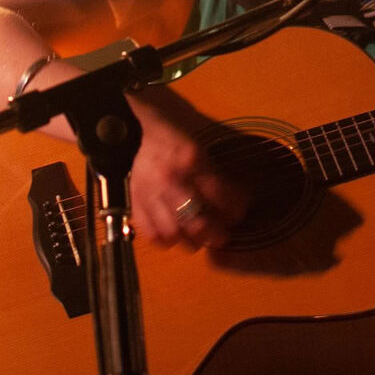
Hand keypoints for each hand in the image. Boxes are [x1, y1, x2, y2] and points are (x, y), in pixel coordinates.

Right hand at [126, 96, 247, 250]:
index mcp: (190, 161)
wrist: (138, 134)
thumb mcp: (200, 150)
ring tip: (199, 238)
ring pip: (174, 232)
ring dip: (190, 241)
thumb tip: (238, 201)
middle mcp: (170, 180)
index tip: (239, 213)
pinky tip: (175, 236)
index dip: (235, 208)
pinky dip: (165, 241)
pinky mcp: (135, 204)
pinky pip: (151, 234)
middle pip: (197, 221)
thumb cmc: (174, 141)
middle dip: (215, 234)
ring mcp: (150, 194)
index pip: (219, 194)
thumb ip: (216, 175)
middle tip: (222, 235)